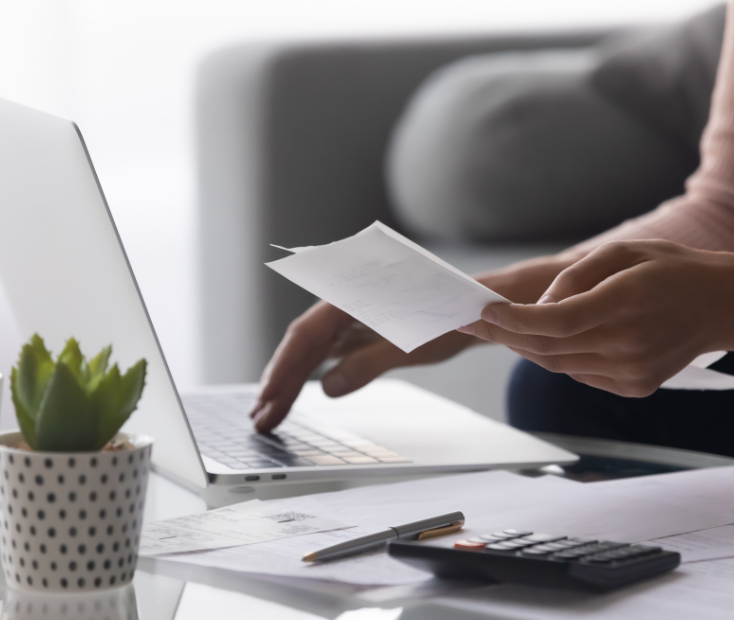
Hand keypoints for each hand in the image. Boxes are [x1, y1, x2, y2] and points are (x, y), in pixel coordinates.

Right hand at [249, 301, 476, 431]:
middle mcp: (343, 302)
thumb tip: (329, 388)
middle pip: (302, 345)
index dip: (284, 368)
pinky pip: (323, 354)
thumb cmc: (448, 316)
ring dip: (289, 383)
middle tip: (261, 420)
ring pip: (309, 351)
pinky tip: (292, 397)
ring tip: (268, 415)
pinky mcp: (354, 331)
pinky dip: (308, 377)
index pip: (306, 334)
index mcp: (352, 294)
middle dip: (280, 383)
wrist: (471, 308)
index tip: (269, 397)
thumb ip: (369, 363)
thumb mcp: (411, 344)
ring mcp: (346, 317)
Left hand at [458, 240, 733, 396]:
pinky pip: (578, 372)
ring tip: (497, 327)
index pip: (554, 321)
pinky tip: (540, 339)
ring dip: (524, 345)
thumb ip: (575, 277)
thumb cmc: (669, 269)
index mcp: (625, 304)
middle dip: (503, 333)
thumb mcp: (623, 252)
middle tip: (469, 320)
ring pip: (557, 363)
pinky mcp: (633, 386)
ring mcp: (632, 372)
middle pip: (547, 346)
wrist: (722, 305)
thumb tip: (539, 305)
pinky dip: (555, 356)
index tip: (479, 311)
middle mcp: (628, 344)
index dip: (512, 319)